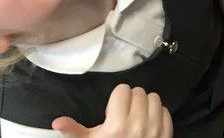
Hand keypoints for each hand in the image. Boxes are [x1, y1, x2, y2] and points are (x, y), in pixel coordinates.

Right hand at [52, 84, 172, 137]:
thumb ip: (74, 131)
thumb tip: (57, 121)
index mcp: (117, 125)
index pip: (123, 90)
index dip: (117, 98)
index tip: (113, 110)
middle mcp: (138, 124)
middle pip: (139, 92)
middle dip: (130, 100)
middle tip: (124, 114)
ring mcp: (155, 129)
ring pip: (154, 98)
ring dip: (145, 105)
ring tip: (136, 117)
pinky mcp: (166, 134)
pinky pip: (165, 111)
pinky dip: (157, 115)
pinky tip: (147, 124)